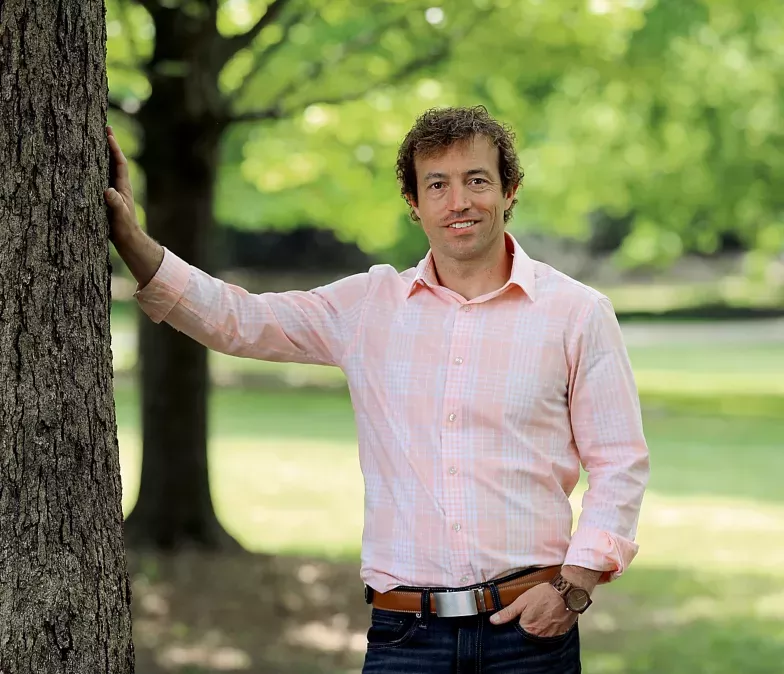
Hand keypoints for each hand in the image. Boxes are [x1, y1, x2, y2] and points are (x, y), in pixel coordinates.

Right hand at [104, 126, 138, 243]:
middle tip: (103, 127)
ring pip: (107, 168)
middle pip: (114, 161)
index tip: (108, 134)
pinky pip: (101, 177)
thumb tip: (108, 191)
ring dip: (102, 154)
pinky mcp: (107, 197)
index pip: (119, 163)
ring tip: (94, 139)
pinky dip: (95, 167)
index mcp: (123, 187)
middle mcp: (119, 186)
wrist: (127, 240)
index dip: (114, 149)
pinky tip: (87, 163)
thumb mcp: (119, 217)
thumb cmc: (124, 229)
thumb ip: (115, 204)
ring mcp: (113, 191)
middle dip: (109, 145)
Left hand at [489, 583, 576, 637]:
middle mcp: (540, 635)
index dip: (517, 626)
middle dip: (528, 628)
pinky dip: (550, 628)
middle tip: (531, 615)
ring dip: (539, 628)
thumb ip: (508, 612)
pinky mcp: (562, 632)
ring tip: (540, 616)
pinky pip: (552, 634)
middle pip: (530, 635)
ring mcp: (552, 635)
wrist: (567, 591)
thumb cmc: (544, 594)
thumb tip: (493, 621)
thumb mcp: (522, 600)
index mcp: (528, 628)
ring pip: (541, 635)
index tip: (518, 620)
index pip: (518, 634)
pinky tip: (549, 618)